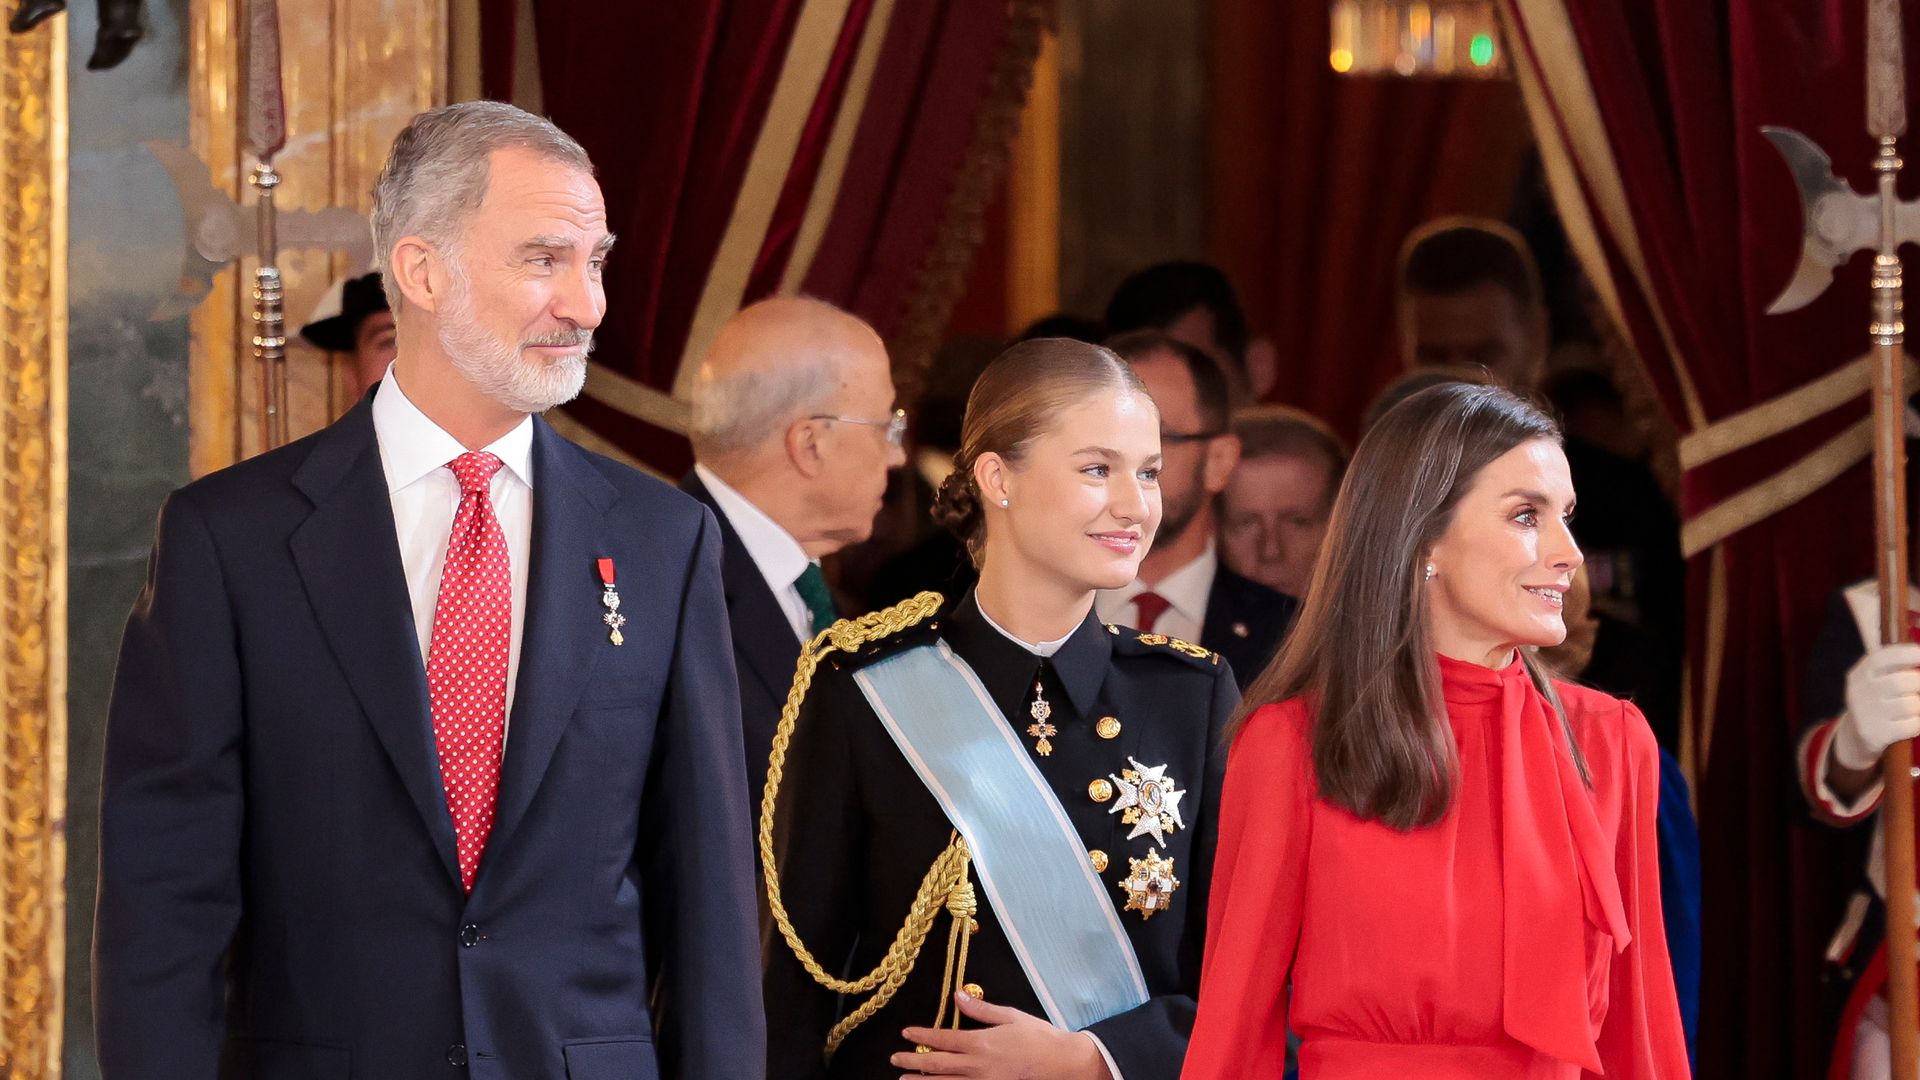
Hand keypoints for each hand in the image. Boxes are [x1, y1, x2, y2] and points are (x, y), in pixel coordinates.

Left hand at [890, 991, 1113, 1078]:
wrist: (1063, 1065)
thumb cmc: (1039, 1038)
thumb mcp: (1010, 1016)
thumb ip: (981, 1009)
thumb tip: (958, 996)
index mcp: (981, 1043)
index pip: (942, 1040)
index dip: (922, 1037)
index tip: (906, 1034)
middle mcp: (977, 1067)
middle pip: (937, 1065)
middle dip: (913, 1062)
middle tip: (895, 1060)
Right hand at [1833, 642, 1919, 770]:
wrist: (1854, 734)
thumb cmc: (1876, 700)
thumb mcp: (1876, 679)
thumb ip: (1896, 667)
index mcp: (1861, 673)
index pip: (1884, 657)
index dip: (1907, 653)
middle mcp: (1860, 691)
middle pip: (1904, 681)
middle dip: (1919, 684)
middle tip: (1917, 689)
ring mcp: (1867, 714)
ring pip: (1912, 705)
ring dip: (1919, 706)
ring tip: (1913, 707)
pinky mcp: (1877, 734)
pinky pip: (1912, 725)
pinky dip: (1918, 723)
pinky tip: (1910, 722)